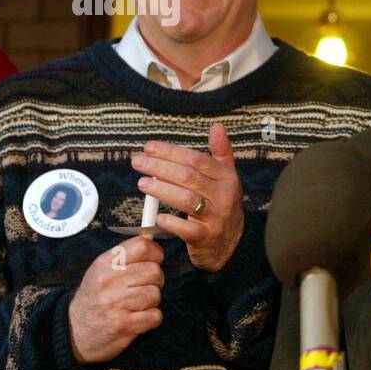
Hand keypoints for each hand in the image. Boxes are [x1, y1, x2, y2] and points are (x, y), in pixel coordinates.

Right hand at [68, 236, 163, 363]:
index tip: (153, 261)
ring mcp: (115, 303)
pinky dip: (151, 318)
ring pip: (155, 294)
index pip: (143, 246)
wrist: (74, 331)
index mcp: (105, 263)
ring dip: (151, 302)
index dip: (155, 254)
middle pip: (154, 271)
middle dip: (155, 281)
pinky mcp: (123, 324)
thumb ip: (126, 256)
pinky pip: (155, 315)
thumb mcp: (102, 270)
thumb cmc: (95, 298)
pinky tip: (137, 318)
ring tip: (135, 304)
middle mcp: (108, 281)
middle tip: (142, 288)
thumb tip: (154, 243)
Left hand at [131, 123, 244, 271]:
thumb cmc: (222, 205)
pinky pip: (187, 229)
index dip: (171, 152)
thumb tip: (217, 126)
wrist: (232, 243)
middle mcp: (224, 196)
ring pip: (187, 200)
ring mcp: (216, 217)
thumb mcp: (227, 177)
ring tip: (142, 183)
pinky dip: (171, 222)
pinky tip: (158, 216)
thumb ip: (221, 152)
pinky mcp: (206, 238)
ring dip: (162, 190)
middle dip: (160, 168)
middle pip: (189, 177)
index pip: (197, 160)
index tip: (149, 148)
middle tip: (138, 162)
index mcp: (227, 178)